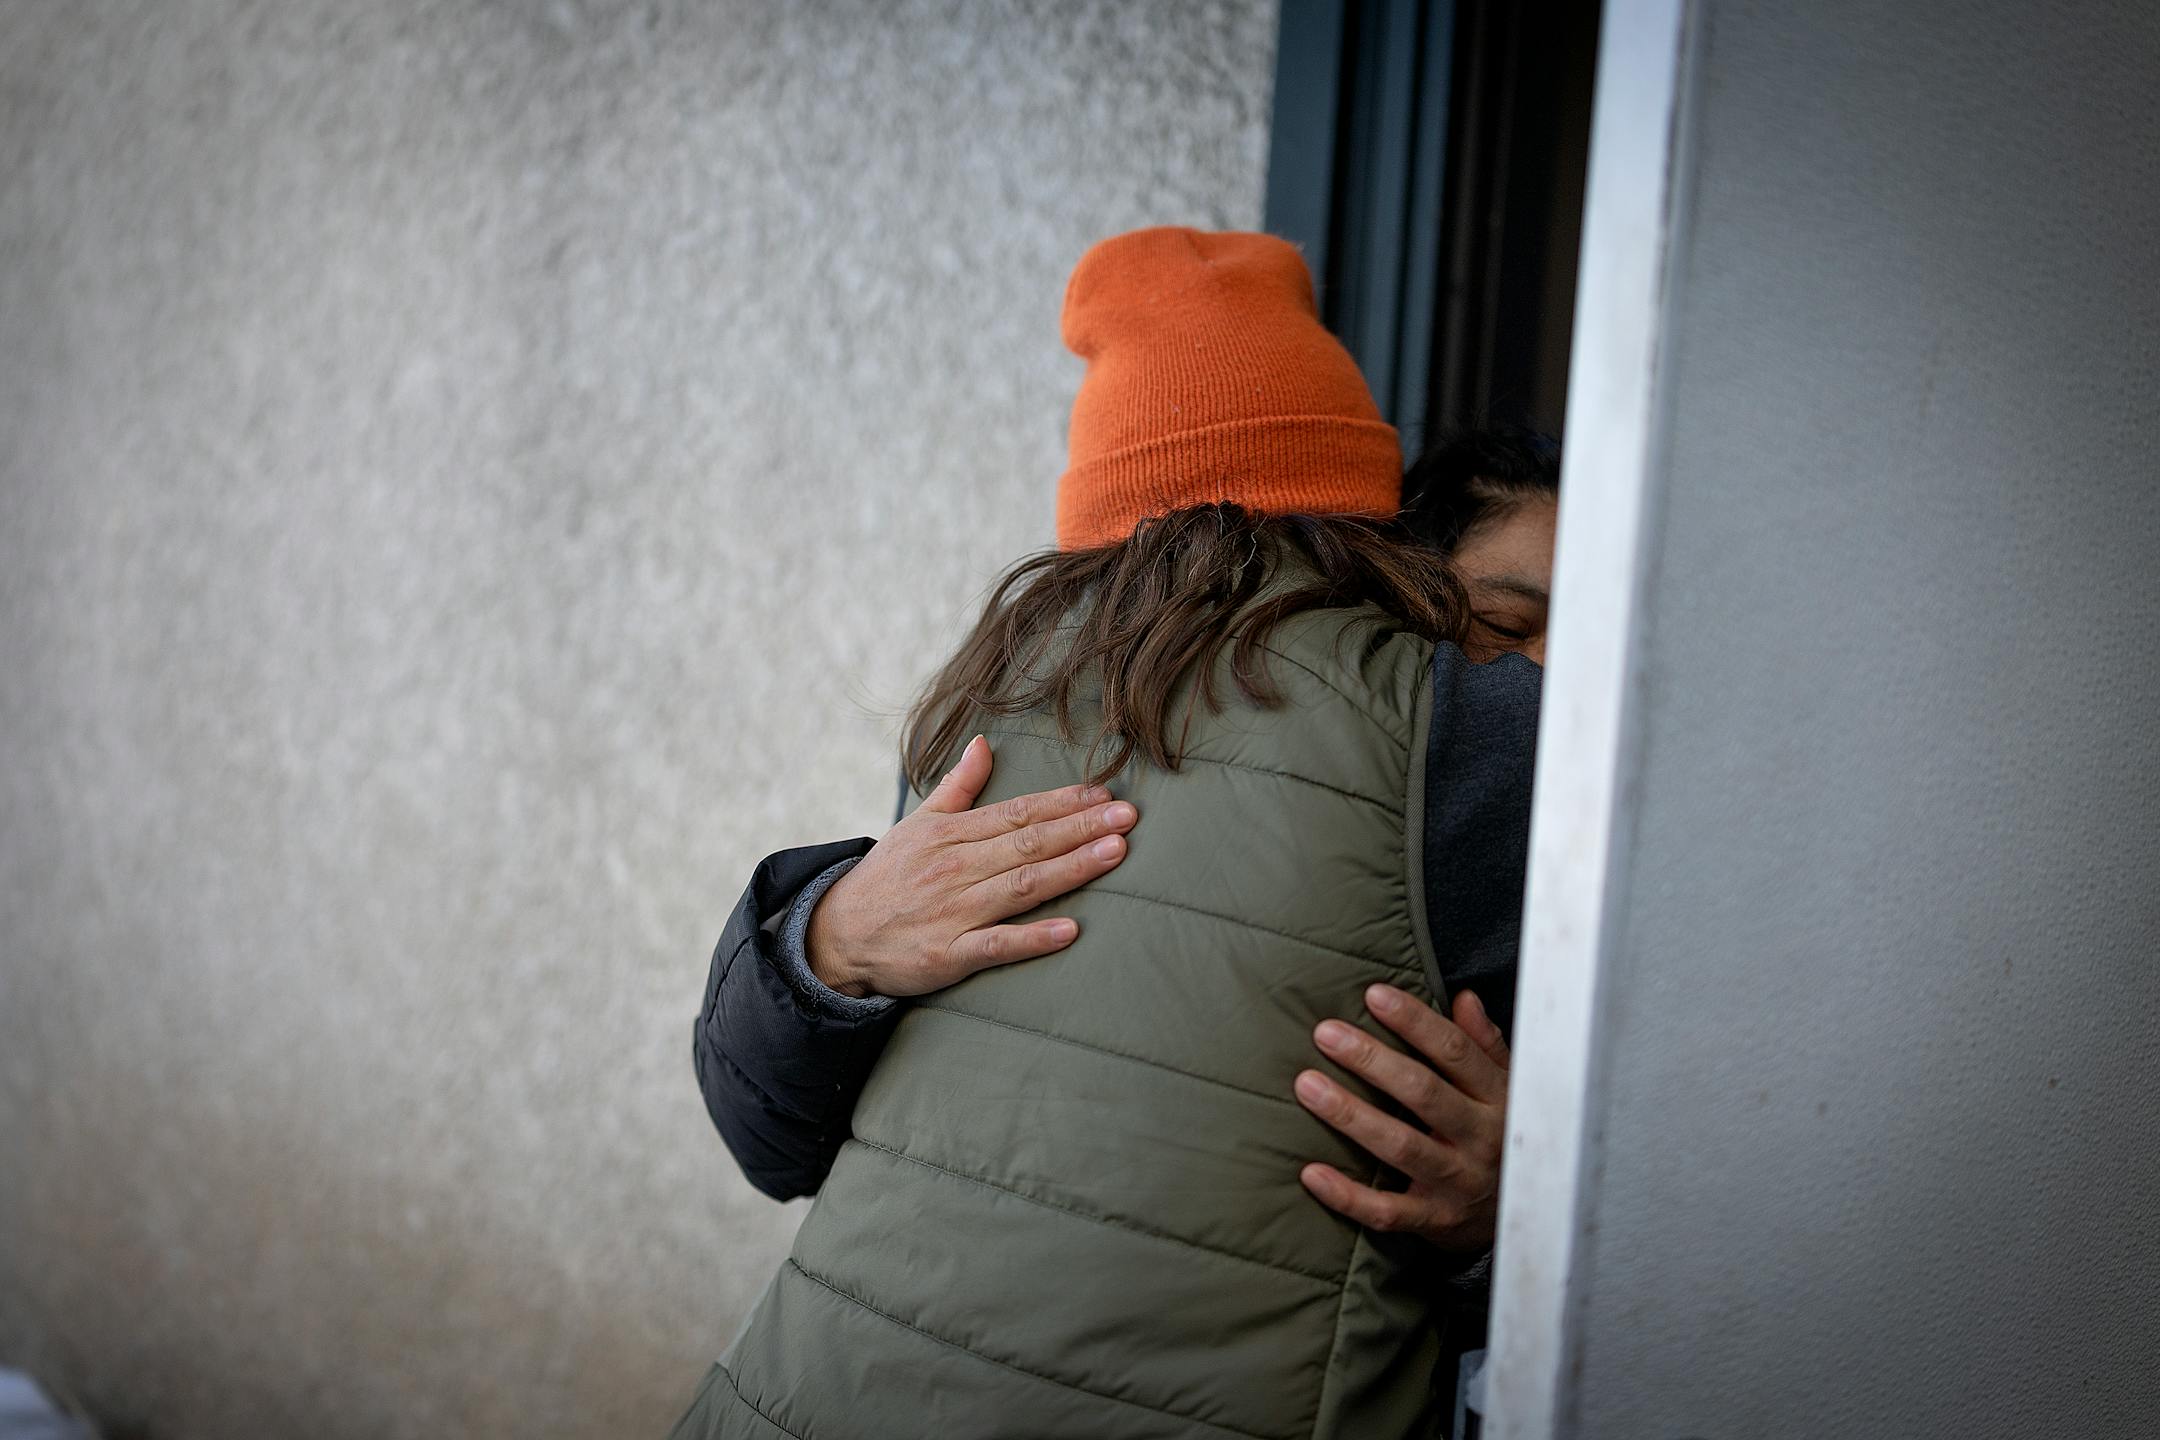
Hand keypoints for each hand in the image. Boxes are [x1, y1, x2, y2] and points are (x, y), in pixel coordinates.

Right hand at [807, 735, 1138, 998]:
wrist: (837, 935)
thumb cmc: (887, 878)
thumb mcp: (917, 824)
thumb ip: (957, 787)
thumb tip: (985, 744)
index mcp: (951, 834)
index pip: (1017, 813)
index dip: (1063, 802)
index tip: (1104, 794)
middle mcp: (955, 868)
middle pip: (1028, 843)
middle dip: (1081, 827)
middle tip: (1128, 816)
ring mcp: (953, 912)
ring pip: (1021, 886)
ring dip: (1070, 868)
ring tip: (1114, 853)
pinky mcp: (948, 954)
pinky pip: (996, 945)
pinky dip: (1032, 938)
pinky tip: (1070, 931)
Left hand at [1292, 984, 1510, 1253]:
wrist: (1524, 1215)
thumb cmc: (1502, 1136)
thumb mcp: (1507, 1088)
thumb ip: (1484, 1045)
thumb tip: (1464, 999)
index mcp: (1497, 1099)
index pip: (1455, 1051)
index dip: (1415, 1021)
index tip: (1374, 995)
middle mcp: (1480, 1139)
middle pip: (1423, 1093)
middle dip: (1372, 1061)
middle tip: (1326, 1034)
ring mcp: (1458, 1182)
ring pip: (1400, 1147)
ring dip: (1351, 1115)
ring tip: (1308, 1086)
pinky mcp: (1435, 1220)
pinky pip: (1387, 1211)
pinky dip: (1348, 1195)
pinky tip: (1311, 1172)